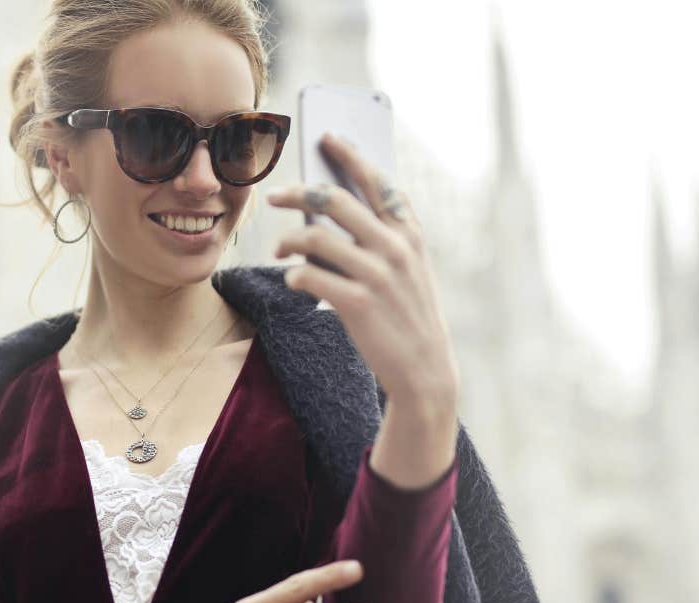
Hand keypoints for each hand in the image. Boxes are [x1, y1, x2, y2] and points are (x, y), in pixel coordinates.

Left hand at [265, 133, 459, 411]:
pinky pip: (309, 277)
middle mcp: (395, 248)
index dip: (350, 156)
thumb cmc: (406, 313)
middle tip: (274, 194)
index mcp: (409, 233)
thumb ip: (381, 237)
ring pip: (315, 238)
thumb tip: (327, 211)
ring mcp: (377, 275)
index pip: (377, 181)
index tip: (326, 138)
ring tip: (279, 249)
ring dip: (288, 240)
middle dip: (298, 192)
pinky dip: (294, 275)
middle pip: (335, 201)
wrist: (424, 368)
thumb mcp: (409, 269)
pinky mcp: (358, 304)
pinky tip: (293, 279)